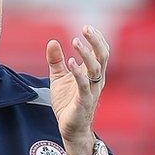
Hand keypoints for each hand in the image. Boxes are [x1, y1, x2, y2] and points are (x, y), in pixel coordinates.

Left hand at [45, 25, 109, 154]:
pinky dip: (78, 73)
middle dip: (95, 41)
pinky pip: (83, 85)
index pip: (100, 52)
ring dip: (86, 54)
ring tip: (75, 41)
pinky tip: (71, 62)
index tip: (87, 26)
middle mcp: (95, 80)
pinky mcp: (83, 101)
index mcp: (92, 73)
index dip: (96, 39)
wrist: (70, 128)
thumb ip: (56, 60)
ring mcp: (91, 90)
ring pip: (95, 68)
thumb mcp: (58, 77)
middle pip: (102, 56)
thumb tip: (52, 41)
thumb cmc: (67, 102)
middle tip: (86, 28)